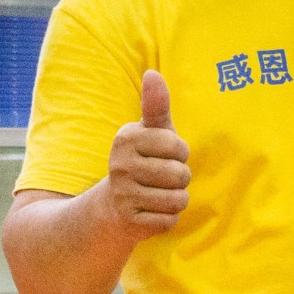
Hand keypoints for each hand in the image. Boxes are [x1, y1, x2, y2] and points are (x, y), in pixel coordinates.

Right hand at [101, 70, 191, 240]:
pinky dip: (167, 218)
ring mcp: (123, 194)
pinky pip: (170, 220)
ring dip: (176, 199)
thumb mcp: (150, 132)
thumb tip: (152, 73)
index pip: (177, 146)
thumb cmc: (142, 161)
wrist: (113, 206)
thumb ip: (156, 105)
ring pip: (178, 199)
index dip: (179, 153)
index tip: (163, 155)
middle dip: (180, 179)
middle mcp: (120, 165)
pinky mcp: (129, 221)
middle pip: (180, 174)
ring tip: (159, 195)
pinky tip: (152, 211)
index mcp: (126, 138)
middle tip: (161, 179)